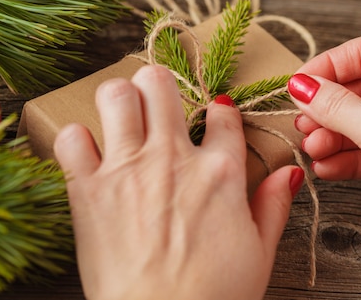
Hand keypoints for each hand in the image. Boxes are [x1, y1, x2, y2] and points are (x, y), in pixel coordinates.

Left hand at [54, 65, 302, 299]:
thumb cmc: (214, 297)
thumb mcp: (259, 253)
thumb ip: (273, 206)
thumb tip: (290, 172)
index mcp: (219, 171)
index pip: (221, 114)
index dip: (219, 111)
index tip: (214, 117)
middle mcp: (172, 158)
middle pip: (160, 83)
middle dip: (159, 86)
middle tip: (157, 103)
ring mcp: (127, 168)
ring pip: (115, 94)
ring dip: (118, 99)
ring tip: (121, 115)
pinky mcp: (88, 189)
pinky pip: (70, 138)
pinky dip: (75, 140)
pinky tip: (86, 152)